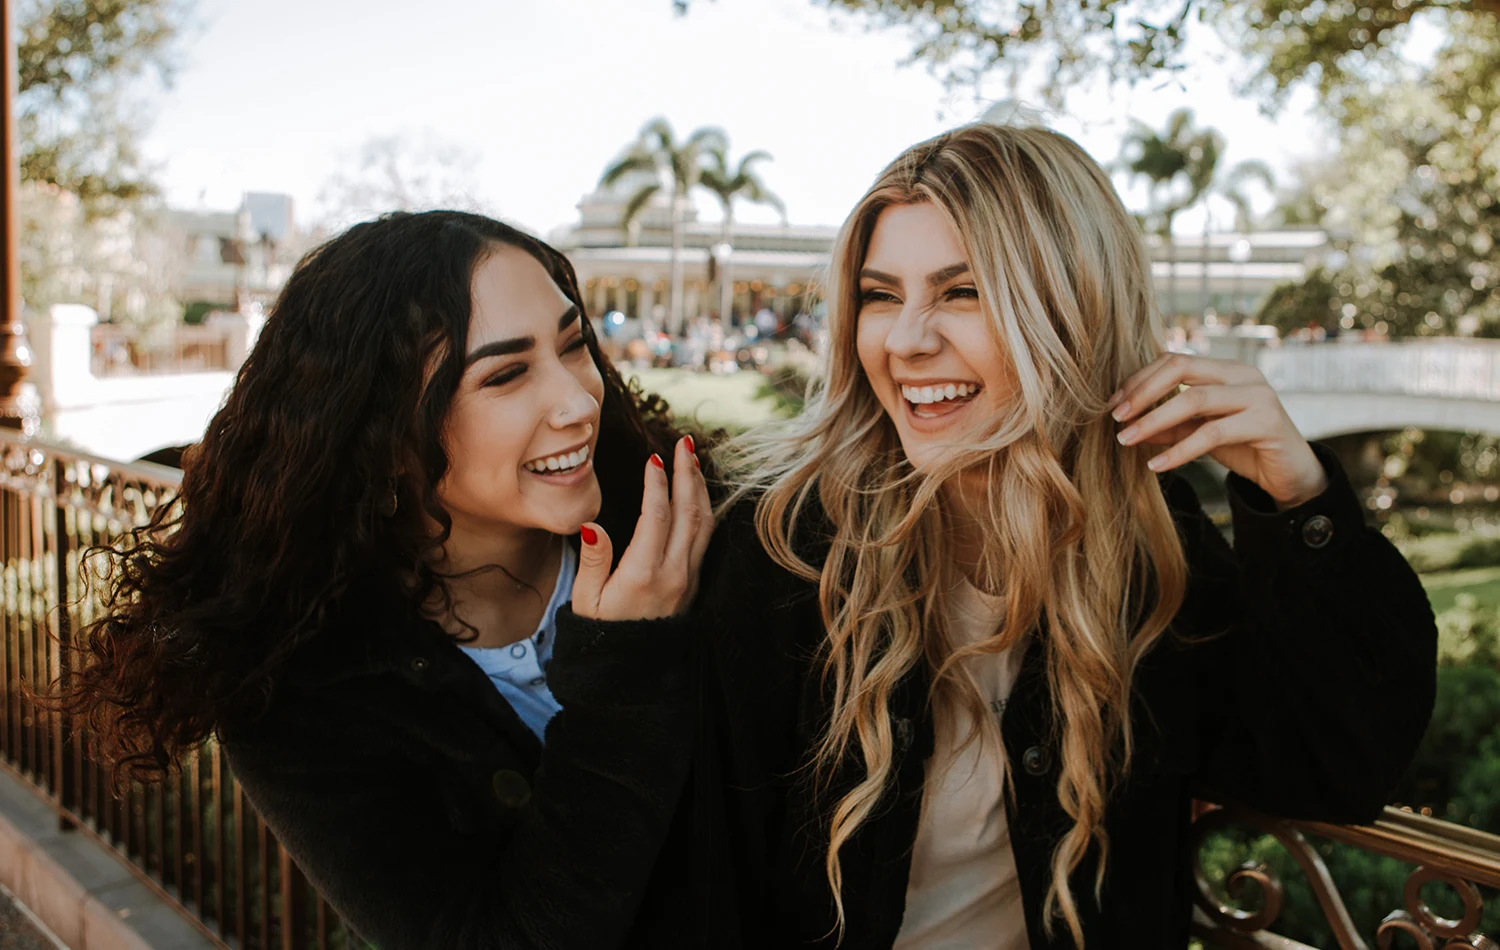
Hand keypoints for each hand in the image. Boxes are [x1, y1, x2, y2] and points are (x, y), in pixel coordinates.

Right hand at [572, 436, 711, 619]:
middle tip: (684, 443)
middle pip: (688, 512)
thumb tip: (591, 525)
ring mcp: (688, 578)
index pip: (656, 516)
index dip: (656, 483)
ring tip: (692, 460)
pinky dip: (704, 510)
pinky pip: (706, 539)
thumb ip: (593, 561)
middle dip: (687, 473)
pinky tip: (697, 494)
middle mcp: (673, 573)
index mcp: (643, 574)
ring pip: (704, 524)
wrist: (630, 670)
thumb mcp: (586, 600)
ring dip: (700, 488)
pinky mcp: (694, 583)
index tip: (653, 458)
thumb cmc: (601, 632)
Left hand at [1110, 352, 1327, 508]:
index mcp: (1225, 369)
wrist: (1290, 474)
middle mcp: (1242, 374)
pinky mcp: (1266, 423)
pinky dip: (1179, 450)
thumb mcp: (1198, 433)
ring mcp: (1258, 395)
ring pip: (1194, 399)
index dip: (1139, 380)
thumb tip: (1127, 424)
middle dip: (1142, 392)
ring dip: (1154, 421)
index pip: (1174, 360)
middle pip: (1182, 367)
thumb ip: (1168, 425)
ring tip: (1126, 441)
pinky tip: (1157, 465)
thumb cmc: (1243, 447)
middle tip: (1115, 418)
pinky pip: (1212, 433)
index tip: (1113, 405)